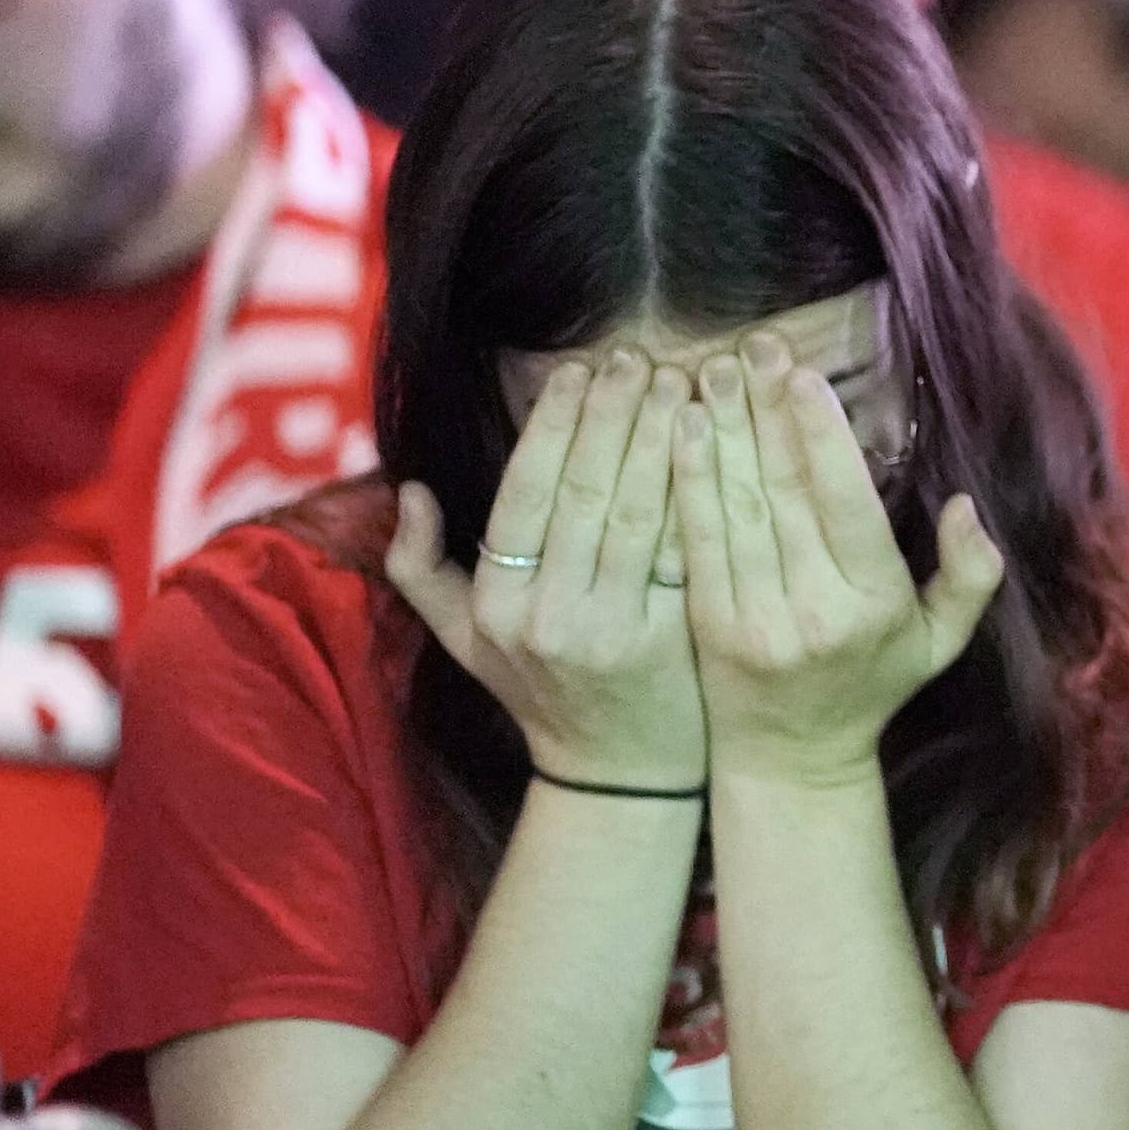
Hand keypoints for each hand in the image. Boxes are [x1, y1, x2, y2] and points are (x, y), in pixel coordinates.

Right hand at [385, 351, 706, 789]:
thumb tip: (409, 490)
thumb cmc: (539, 692)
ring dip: (663, 438)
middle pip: (586, 490)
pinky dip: (701, 492)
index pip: (526, 490)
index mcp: (498, 602)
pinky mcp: (674, 639)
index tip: (578, 370)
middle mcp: (549, 614)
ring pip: (640, 513)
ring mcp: (614, 628)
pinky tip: (718, 444)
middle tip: (639, 357)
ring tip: (682, 381)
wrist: (620, 773)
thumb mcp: (463, 640)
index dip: (554, 424)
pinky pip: (688, 550)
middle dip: (613, 414)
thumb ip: (421, 568)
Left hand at [673, 332, 1005, 786]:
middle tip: (756, 348)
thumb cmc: (872, 686)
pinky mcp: (705, 622)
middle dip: (767, 413)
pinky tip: (682, 427)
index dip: (821, 438)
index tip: (805, 378)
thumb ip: (969, 576)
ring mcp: (753, 618)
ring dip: (722, 431)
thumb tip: (967, 507)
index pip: (844, 506)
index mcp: (874, 606)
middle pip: (785, 493)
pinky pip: (696, 537)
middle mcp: (813, 611)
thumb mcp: (940, 640)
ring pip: (735, 507)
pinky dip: (687, 477)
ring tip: (715, 369)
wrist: (790, 759)